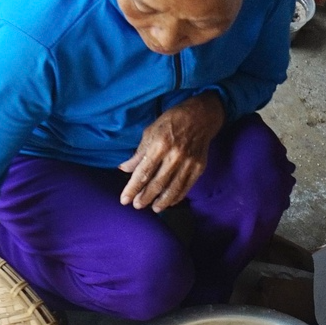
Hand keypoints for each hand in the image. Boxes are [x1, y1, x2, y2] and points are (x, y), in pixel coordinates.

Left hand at [119, 92, 223, 209]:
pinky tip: (169, 202)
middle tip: (137, 206)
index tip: (124, 200)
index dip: (132, 188)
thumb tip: (124, 169)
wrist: (201, 116)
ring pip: (173, 190)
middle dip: (144, 197)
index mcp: (159, 145)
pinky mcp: (199, 167)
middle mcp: (174, 156)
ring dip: (161, 202)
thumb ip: (139, 153)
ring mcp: (188, 163)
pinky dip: (177, 197)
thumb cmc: (172, 121)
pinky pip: (186, 187)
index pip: (143, 173)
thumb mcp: (150, 132)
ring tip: (153, 208)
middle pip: (157, 184)